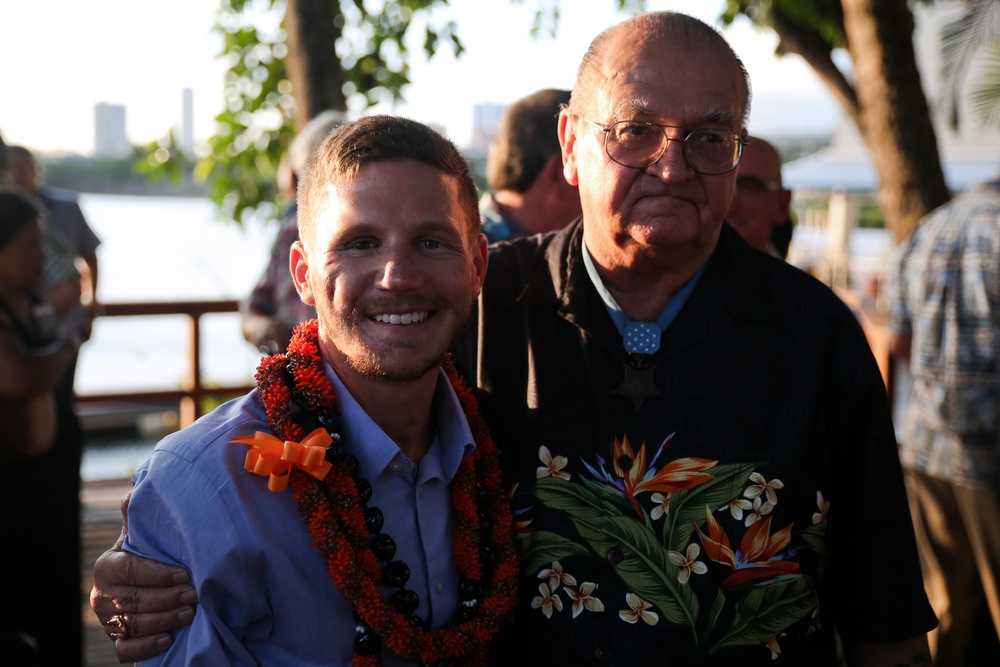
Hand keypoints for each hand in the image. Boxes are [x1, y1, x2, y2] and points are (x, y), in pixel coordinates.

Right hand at [90, 492, 197, 662]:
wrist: (145, 582)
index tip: (185, 573)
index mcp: (107, 566)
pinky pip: (126, 650)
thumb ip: (140, 517)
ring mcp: (108, 621)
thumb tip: (136, 491)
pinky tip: (167, 639)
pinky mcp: (117, 640)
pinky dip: (145, 647)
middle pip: (135, 599)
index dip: (158, 574)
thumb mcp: (145, 535)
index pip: (131, 571)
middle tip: (194, 595)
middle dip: (167, 598)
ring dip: (163, 620)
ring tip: (190, 614)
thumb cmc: (150, 553)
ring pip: (134, 624)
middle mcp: (102, 595)